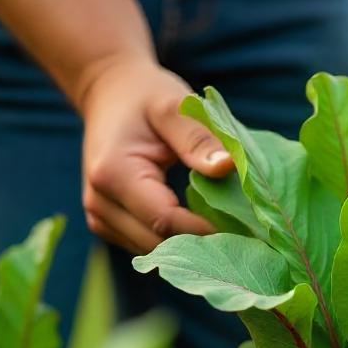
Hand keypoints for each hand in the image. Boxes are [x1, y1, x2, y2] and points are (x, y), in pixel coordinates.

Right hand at [78, 55, 234, 252]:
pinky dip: (177, 242)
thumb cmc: (145, 97)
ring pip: (155, 251)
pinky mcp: (108, 226)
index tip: (247, 229)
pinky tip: (204, 229)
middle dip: (203, 244)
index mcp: (113, 174)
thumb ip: (198, 138)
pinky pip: (148, 245)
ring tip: (230, 232)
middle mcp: (99, 203)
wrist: (109, 95)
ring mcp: (100, 218)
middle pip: (159, 243)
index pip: (165, 221)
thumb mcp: (173, 106)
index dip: (206, 230)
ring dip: (191, 247)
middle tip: (248, 237)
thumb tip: (228, 166)